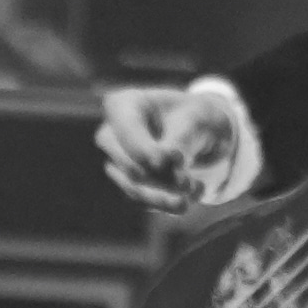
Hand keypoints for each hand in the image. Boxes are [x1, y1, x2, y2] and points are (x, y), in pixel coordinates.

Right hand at [95, 73, 262, 214]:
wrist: (196, 132)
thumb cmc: (191, 116)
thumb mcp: (194, 119)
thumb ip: (179, 139)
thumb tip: (170, 160)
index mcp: (122, 105)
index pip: (126, 131)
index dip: (143, 150)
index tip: (163, 162)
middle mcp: (111, 135)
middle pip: (128, 165)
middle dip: (159, 179)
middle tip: (187, 183)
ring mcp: (116, 162)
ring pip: (134, 190)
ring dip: (165, 197)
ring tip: (193, 193)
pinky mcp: (127, 185)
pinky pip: (144, 201)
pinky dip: (170, 201)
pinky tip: (196, 191)